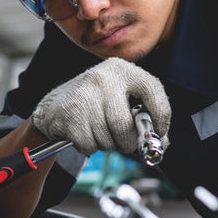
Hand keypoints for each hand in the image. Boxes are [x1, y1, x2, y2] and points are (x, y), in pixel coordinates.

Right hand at [31, 58, 169, 154]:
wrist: (55, 106)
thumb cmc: (97, 105)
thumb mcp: (121, 99)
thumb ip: (144, 118)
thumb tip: (161, 144)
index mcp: (122, 70)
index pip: (153, 90)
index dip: (161, 117)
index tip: (159, 133)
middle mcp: (103, 78)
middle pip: (126, 126)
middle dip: (128, 142)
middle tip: (124, 142)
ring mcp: (85, 96)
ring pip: (108, 139)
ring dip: (107, 145)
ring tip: (99, 131)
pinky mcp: (70, 115)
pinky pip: (90, 146)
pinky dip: (90, 147)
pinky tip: (85, 133)